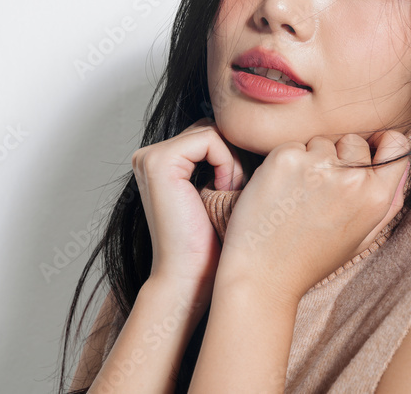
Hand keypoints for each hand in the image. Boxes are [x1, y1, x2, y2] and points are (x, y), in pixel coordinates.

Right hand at [131, 117, 246, 284]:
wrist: (190, 280)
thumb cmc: (213, 245)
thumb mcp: (220, 193)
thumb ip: (225, 159)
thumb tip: (261, 132)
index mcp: (160, 162)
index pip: (211, 134)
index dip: (235, 156)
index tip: (240, 191)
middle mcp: (149, 156)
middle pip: (213, 129)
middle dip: (235, 156)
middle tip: (237, 193)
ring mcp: (150, 157)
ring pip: (214, 131)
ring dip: (233, 161)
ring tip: (231, 195)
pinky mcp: (159, 161)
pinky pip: (211, 139)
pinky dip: (227, 163)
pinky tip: (225, 191)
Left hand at [214, 128, 410, 303]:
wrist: (263, 275)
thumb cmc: (312, 259)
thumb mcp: (363, 237)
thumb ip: (388, 200)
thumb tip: (399, 163)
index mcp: (377, 197)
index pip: (397, 144)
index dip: (382, 144)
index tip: (368, 151)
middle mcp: (352, 178)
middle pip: (354, 141)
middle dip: (340, 157)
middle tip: (320, 192)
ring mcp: (318, 166)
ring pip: (321, 143)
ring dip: (310, 161)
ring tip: (298, 197)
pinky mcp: (285, 159)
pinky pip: (292, 146)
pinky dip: (285, 163)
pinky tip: (280, 192)